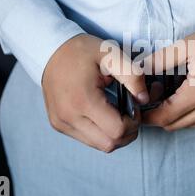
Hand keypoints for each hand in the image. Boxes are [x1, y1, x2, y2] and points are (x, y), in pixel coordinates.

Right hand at [42, 34, 148, 151]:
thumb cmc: (81, 50)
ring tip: (115, 112)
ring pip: (98, 145)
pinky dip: (100, 132)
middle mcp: (69, 117)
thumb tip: (144, 99)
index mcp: (83, 100)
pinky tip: (103, 114)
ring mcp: (62, 123)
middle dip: (127, 132)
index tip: (134, 106)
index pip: (117, 131)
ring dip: (113, 134)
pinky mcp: (58, 125)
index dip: (133, 122)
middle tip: (129, 112)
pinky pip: (86, 139)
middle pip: (109, 144)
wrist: (50, 50)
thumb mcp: (111, 55)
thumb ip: (133, 76)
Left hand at [142, 24, 194, 130]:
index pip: (164, 117)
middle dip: (159, 115)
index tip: (138, 108)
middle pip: (175, 125)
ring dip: (177, 115)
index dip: (147, 116)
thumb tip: (139, 70)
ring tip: (173, 94)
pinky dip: (194, 114)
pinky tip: (192, 96)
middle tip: (155, 96)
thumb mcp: (188, 45)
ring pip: (190, 125)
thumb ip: (160, 60)